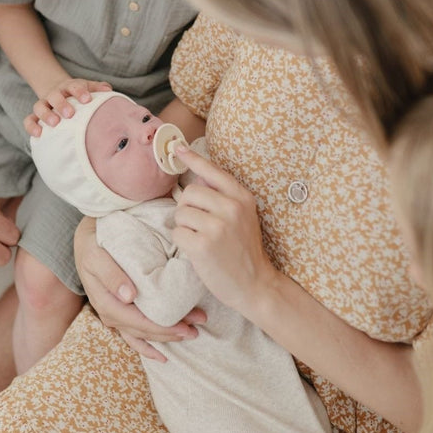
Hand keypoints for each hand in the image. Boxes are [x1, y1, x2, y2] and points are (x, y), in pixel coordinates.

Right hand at [24, 77, 111, 135]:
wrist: (59, 91)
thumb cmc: (79, 94)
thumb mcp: (88, 88)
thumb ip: (98, 89)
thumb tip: (108, 90)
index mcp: (69, 87)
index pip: (73, 86)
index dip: (79, 92)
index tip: (87, 100)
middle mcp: (54, 94)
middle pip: (54, 96)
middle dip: (61, 104)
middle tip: (70, 114)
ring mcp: (44, 104)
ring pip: (39, 106)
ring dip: (46, 115)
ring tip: (55, 124)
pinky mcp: (35, 116)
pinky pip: (29, 120)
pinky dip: (31, 126)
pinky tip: (38, 135)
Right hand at [74, 217, 205, 360]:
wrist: (86, 241)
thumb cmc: (94, 245)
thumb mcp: (97, 255)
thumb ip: (111, 274)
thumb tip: (128, 296)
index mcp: (106, 301)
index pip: (138, 321)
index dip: (162, 327)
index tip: (185, 326)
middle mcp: (110, 313)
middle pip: (143, 330)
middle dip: (171, 332)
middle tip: (197, 330)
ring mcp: (115, 315)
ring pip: (142, 334)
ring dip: (166, 336)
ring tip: (191, 333)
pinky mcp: (119, 312)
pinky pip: (133, 336)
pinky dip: (147, 347)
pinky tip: (163, 355)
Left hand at [172, 146, 275, 315]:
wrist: (255, 285)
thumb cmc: (243, 250)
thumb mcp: (244, 216)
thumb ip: (224, 196)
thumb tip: (197, 176)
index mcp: (242, 197)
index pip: (212, 171)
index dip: (192, 158)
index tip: (177, 147)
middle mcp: (231, 208)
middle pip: (189, 193)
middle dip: (188, 208)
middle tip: (200, 225)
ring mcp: (218, 227)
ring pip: (181, 213)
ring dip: (185, 227)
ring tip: (201, 239)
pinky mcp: (203, 245)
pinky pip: (177, 233)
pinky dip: (182, 242)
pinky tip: (197, 251)